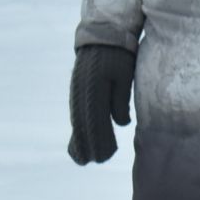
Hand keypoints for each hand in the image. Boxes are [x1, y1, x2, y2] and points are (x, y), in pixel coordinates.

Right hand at [68, 44, 135, 165]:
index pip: (96, 120)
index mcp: (94, 87)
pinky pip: (76, 115)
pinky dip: (77, 130)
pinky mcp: (77, 92)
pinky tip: (77, 143)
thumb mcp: (123, 75)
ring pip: (77, 121)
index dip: (99, 139)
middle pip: (83, 123)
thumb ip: (121, 99)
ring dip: (79, 140)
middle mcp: (81, 91)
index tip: (104, 156)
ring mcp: (76, 91)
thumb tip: (121, 123)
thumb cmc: (118, 56)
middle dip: (88, 144)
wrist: (102, 37)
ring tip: (83, 159)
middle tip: (96, 162)